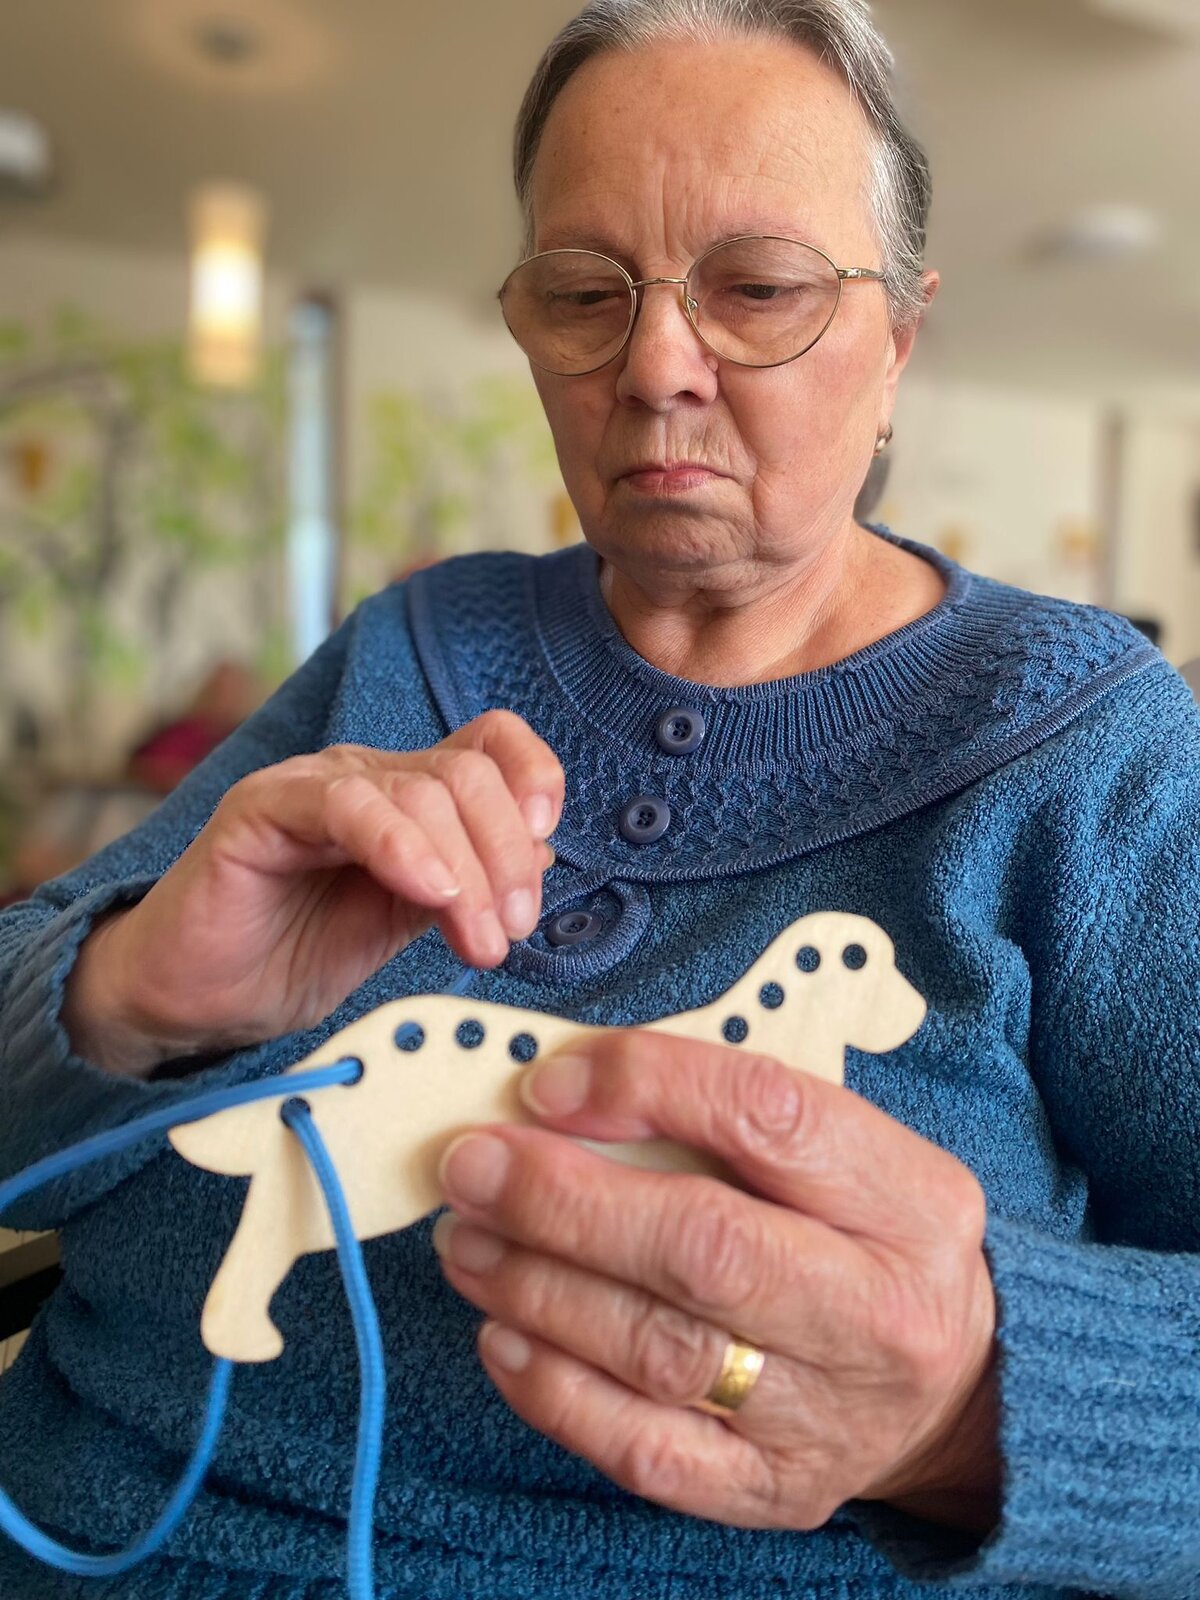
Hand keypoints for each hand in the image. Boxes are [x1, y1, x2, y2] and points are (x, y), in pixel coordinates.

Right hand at [63, 711, 561, 1074]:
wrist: (204, 998)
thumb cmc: (301, 953)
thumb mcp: (409, 920)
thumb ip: (468, 883)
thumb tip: (541, 854)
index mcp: (408, 792)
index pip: (491, 742)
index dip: (534, 780)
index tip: (546, 853)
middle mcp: (367, 776)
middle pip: (470, 772)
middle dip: (507, 855)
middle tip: (510, 929)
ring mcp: (314, 785)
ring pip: (423, 789)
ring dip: (469, 871)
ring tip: (479, 941)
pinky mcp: (262, 808)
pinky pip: (347, 804)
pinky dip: (402, 846)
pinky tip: (429, 892)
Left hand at [434, 1030, 1001, 1533]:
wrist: (957, 1390)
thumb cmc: (868, 1240)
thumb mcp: (848, 1151)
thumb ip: (728, 1111)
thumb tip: (566, 1090)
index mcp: (907, 1197)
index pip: (770, 1114)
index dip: (646, 1087)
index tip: (547, 1084)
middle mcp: (876, 1311)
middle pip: (702, 1246)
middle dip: (563, 1200)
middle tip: (472, 1165)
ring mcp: (826, 1415)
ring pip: (657, 1349)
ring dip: (537, 1285)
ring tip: (466, 1239)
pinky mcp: (771, 1490)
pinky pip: (644, 1447)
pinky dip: (555, 1388)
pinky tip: (501, 1333)